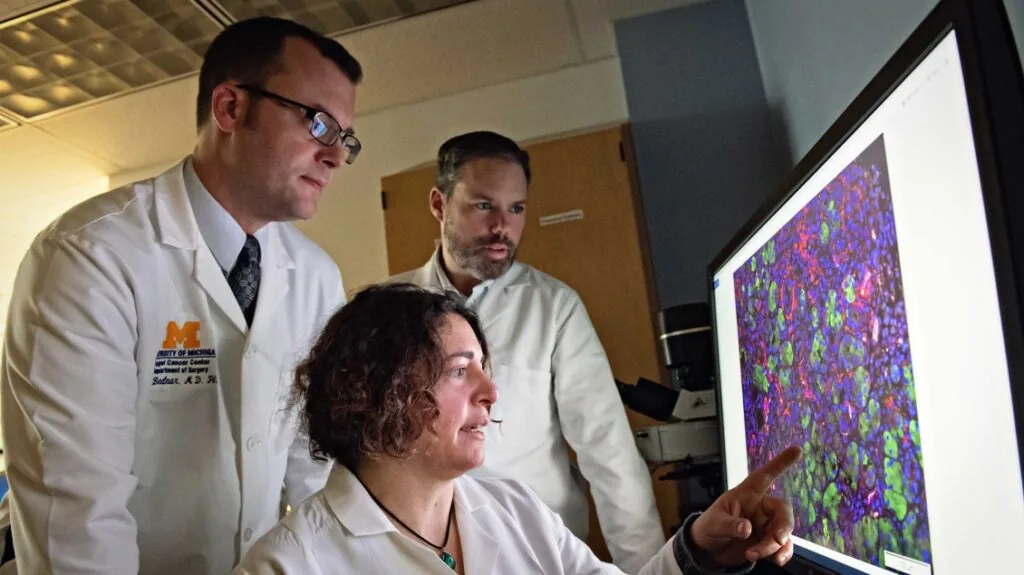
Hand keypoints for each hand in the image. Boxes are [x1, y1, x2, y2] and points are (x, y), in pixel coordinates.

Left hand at [691, 445, 801, 567]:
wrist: (708, 551)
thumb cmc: (708, 528)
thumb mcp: (714, 524)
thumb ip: (730, 526)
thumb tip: (747, 529)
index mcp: (746, 494)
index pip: (765, 475)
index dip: (780, 463)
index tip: (797, 450)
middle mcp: (760, 507)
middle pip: (783, 510)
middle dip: (783, 526)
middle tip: (777, 540)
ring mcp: (766, 524)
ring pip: (783, 531)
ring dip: (776, 545)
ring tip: (755, 553)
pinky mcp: (768, 541)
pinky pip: (784, 546)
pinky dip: (782, 553)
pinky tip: (776, 560)